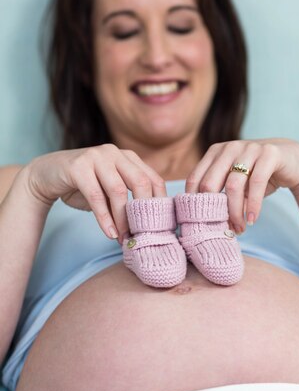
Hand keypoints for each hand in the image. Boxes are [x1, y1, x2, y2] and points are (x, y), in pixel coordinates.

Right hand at [24, 144, 165, 241]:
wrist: (47, 175)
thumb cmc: (84, 186)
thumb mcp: (110, 192)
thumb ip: (129, 201)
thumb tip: (150, 228)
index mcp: (128, 158)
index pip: (154, 180)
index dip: (159, 205)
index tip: (160, 228)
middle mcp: (115, 153)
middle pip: (140, 182)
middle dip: (143, 212)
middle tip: (142, 235)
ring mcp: (96, 156)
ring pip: (118, 190)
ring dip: (122, 219)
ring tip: (123, 238)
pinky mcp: (78, 166)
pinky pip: (96, 196)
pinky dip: (104, 218)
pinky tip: (109, 233)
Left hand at [185, 138, 298, 232]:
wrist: (292, 160)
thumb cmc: (258, 175)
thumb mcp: (237, 185)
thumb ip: (221, 197)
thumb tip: (207, 225)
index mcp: (215, 152)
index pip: (195, 180)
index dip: (196, 204)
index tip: (202, 224)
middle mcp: (229, 148)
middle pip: (210, 184)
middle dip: (214, 211)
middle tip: (223, 230)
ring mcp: (249, 148)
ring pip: (233, 186)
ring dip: (235, 212)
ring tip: (240, 229)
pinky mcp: (269, 154)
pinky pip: (256, 183)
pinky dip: (253, 205)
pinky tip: (252, 219)